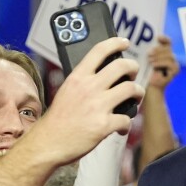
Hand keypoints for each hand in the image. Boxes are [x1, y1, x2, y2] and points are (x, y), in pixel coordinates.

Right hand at [25, 37, 143, 167]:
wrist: (47, 143)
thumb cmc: (58, 120)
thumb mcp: (67, 92)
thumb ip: (83, 83)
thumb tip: (104, 78)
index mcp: (78, 77)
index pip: (99, 50)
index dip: (115, 43)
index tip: (125, 42)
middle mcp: (89, 88)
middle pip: (123, 66)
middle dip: (134, 68)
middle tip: (134, 75)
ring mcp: (97, 106)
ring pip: (131, 90)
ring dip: (138, 94)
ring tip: (135, 99)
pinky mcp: (103, 125)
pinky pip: (126, 119)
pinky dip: (127, 124)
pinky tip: (120, 127)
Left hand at [147, 36, 179, 88]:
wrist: (149, 87)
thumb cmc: (145, 73)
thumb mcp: (145, 59)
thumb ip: (148, 51)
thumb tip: (144, 43)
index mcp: (164, 53)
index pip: (167, 42)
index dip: (164, 39)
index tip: (157, 38)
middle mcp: (171, 57)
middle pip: (168, 48)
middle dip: (158, 50)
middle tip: (148, 54)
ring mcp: (174, 64)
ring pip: (169, 55)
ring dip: (158, 57)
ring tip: (149, 61)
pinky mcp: (175, 70)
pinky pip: (170, 63)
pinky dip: (161, 63)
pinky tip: (153, 65)